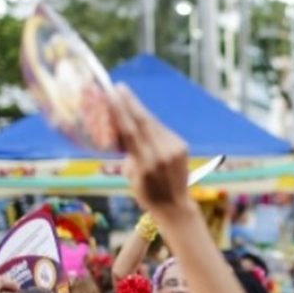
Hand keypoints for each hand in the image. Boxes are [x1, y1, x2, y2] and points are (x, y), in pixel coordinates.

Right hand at [108, 84, 190, 213]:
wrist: (175, 205)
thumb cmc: (147, 193)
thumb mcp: (131, 177)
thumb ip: (128, 154)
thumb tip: (122, 132)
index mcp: (144, 164)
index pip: (130, 132)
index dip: (121, 112)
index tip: (112, 95)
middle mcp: (160, 154)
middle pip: (143, 122)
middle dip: (130, 102)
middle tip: (119, 87)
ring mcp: (173, 149)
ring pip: (154, 124)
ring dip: (140, 110)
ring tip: (128, 98)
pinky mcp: (182, 146)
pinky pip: (163, 131)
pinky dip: (151, 124)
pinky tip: (143, 117)